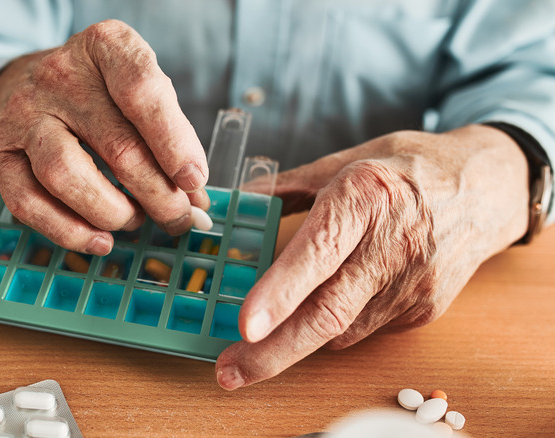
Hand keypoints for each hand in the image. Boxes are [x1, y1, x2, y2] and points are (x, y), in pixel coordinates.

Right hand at [0, 20, 208, 254]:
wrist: (27, 81)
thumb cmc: (100, 92)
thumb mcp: (140, 92)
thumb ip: (171, 137)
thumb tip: (196, 198)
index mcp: (105, 47)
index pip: (142, 91)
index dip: (174, 142)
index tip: (194, 180)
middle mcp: (59, 74)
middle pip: (116, 146)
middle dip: (158, 195)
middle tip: (178, 218)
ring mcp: (23, 113)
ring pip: (67, 175)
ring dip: (112, 212)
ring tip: (135, 221)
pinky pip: (28, 203)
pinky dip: (69, 231)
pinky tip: (99, 239)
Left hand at [216, 125, 529, 388]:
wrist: (486, 190)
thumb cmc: (407, 169)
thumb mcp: (346, 162)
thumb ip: (288, 185)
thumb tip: (237, 200)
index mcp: (366, 196)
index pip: (318, 252)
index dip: (281, 292)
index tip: (246, 326)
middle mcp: (393, 244)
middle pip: (329, 312)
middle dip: (273, 351)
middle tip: (230, 371)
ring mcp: (414, 283)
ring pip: (341, 329)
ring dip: (298, 336)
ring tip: (270, 330)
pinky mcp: (425, 310)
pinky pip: (364, 329)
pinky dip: (336, 324)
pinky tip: (338, 297)